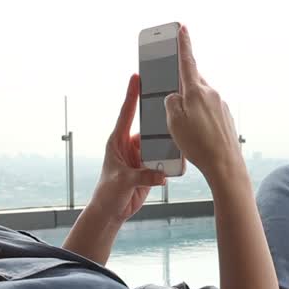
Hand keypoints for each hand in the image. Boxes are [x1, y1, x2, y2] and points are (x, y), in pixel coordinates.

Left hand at [93, 74, 166, 223]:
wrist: (111, 212)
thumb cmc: (108, 194)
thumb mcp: (124, 182)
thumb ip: (144, 176)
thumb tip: (162, 174)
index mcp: (118, 141)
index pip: (126, 113)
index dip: (132, 94)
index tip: (137, 77)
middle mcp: (130, 145)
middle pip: (148, 127)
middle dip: (159, 118)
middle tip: (172, 104)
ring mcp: (140, 156)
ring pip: (158, 144)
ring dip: (168, 143)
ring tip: (181, 136)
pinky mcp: (148, 168)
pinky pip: (162, 159)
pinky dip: (170, 160)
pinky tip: (180, 159)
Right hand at [164, 26, 244, 185]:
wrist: (225, 164)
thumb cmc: (198, 144)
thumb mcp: (173, 121)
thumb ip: (170, 102)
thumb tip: (175, 96)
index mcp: (196, 91)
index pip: (187, 61)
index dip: (183, 44)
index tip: (182, 28)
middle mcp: (211, 94)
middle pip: (192, 82)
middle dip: (181, 86)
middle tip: (172, 95)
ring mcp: (221, 105)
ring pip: (200, 98)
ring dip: (190, 106)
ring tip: (183, 128)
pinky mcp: (226, 118)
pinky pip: (208, 111)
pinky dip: (199, 118)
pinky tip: (196, 135)